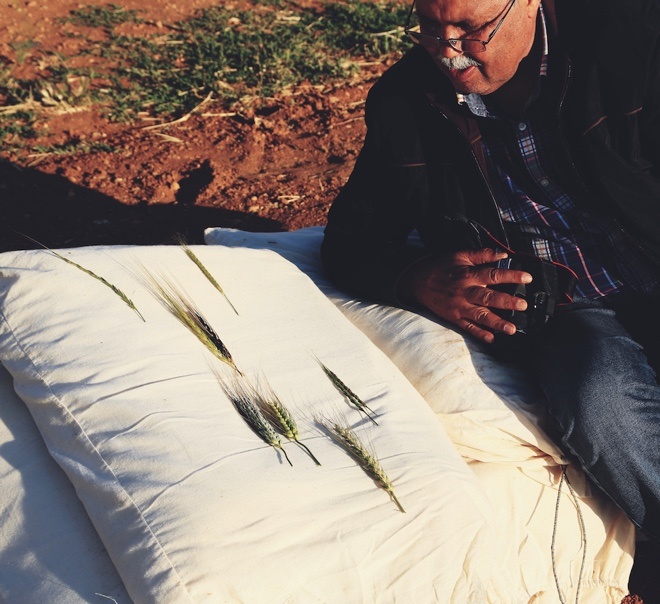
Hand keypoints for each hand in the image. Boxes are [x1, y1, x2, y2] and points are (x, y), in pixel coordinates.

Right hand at [399, 248, 532, 343]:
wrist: (418, 281)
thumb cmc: (441, 267)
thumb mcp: (460, 255)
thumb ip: (482, 254)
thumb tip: (503, 254)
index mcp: (468, 275)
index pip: (493, 275)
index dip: (511, 276)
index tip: (527, 277)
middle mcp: (465, 292)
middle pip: (488, 298)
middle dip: (506, 302)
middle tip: (522, 305)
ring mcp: (459, 307)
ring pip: (480, 316)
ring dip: (496, 323)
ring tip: (512, 329)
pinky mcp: (454, 317)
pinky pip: (468, 327)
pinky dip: (479, 334)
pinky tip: (492, 338)